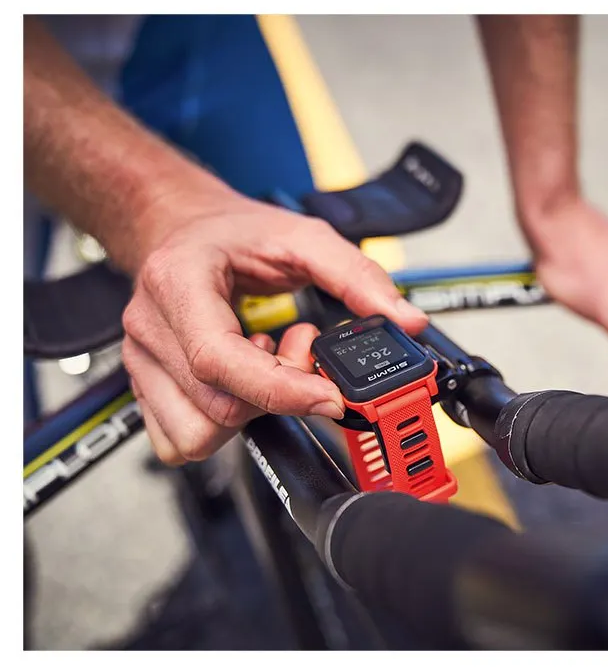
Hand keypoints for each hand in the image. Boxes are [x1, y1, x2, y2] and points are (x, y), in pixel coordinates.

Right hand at [121, 189, 426, 464]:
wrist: (179, 227)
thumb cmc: (231, 232)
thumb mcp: (302, 237)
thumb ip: (358, 277)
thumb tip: (407, 321)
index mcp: (177, 284)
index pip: (220, 360)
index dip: (281, 388)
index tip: (330, 396)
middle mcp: (151, 328)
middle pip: (219, 406)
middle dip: (279, 391)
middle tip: (300, 345)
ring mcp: (141, 362)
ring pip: (200, 433)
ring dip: (249, 411)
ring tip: (266, 359)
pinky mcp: (147, 388)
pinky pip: (182, 440)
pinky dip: (222, 423)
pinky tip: (241, 380)